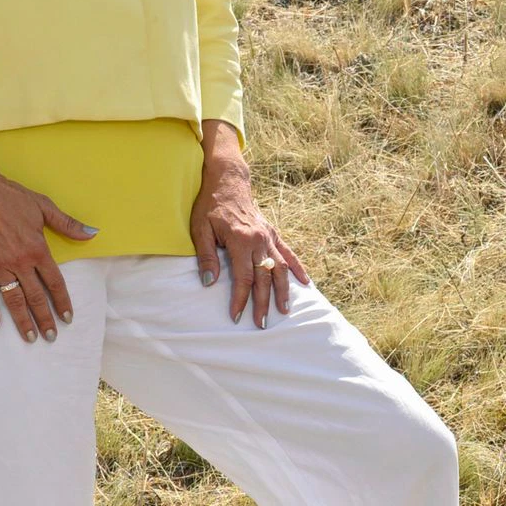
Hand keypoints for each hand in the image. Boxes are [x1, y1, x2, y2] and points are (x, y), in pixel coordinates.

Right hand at [0, 159, 96, 339]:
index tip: (67, 318)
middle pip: (36, 297)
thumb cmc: (11, 196)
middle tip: (51, 337)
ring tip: (30, 338)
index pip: (55, 283)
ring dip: (22, 321)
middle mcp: (19, 262)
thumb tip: (92, 234)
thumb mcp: (44, 207)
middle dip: (45, 319)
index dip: (62, 302)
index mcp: (37, 249)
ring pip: (13, 300)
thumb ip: (68, 224)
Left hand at [191, 137, 309, 326]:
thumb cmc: (210, 206)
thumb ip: (207, 257)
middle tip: (261, 324)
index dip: (240, 299)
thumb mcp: (200, 230)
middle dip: (263, 303)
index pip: (243, 278)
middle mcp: (259, 240)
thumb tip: (209, 282)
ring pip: (280, 269)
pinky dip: (297, 269)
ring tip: (284, 310)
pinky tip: (305, 283)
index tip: (236, 316)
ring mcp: (269, 236)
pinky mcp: (273, 233)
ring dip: (283, 291)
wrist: (228, 181)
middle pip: (264, 278)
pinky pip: (289, 253)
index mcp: (241, 240)